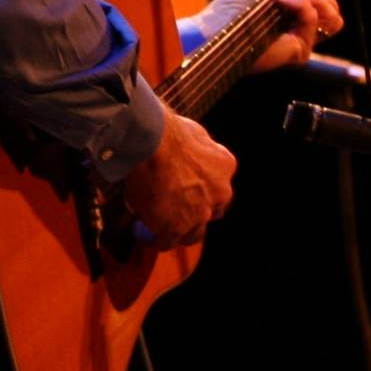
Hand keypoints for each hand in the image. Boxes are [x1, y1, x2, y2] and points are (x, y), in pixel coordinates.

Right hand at [122, 112, 236, 247]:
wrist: (153, 141)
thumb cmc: (167, 130)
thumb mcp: (193, 134)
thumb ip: (195, 151)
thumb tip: (181, 155)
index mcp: (224, 166)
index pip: (217, 186)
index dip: (201, 191)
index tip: (186, 191)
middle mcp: (220, 193)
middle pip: (209, 213)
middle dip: (193, 214)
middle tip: (174, 212)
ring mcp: (200, 213)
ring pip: (191, 233)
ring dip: (177, 230)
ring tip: (158, 227)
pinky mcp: (177, 227)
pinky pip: (167, 241)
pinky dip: (156, 238)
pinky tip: (145, 234)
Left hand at [215, 0, 340, 73]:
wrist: (219, 26)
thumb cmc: (233, 3)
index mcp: (293, 5)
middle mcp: (300, 22)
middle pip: (332, 8)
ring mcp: (301, 36)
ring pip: (333, 18)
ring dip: (315, 0)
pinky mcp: (299, 49)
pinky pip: (315, 23)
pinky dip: (303, 8)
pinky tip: (283, 3)